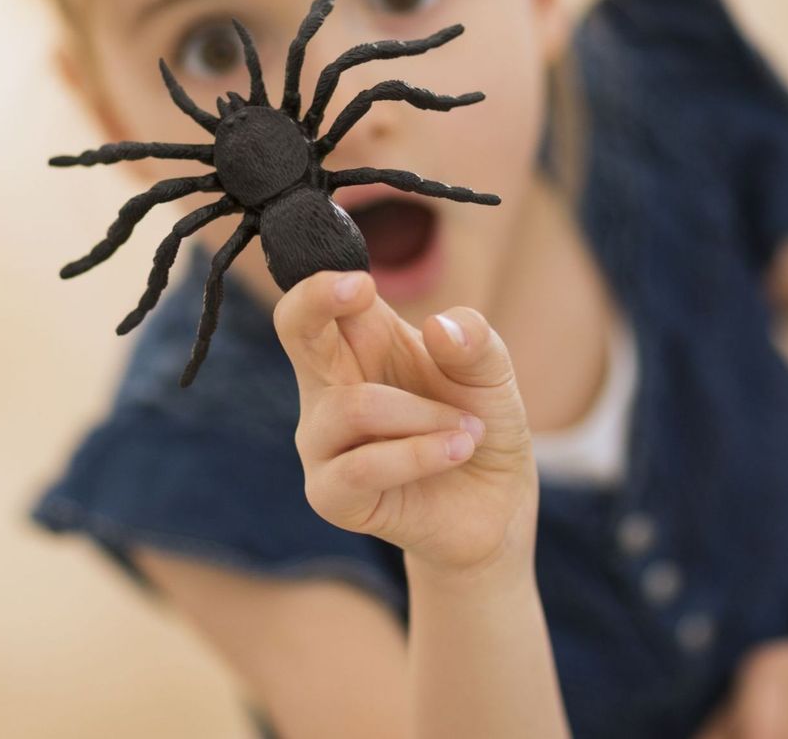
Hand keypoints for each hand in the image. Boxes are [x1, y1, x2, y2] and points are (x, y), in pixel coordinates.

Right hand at [275, 268, 536, 576]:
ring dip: (424, 416)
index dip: (326, 282)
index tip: (361, 283)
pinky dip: (419, 455)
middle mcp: (331, 384)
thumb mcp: (491, 375)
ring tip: (469, 430)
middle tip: (359, 289)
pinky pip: (362, 467)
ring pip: (352, 408)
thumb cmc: (479, 426)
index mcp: (362, 342)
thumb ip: (475, 342)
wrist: (493, 506)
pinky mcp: (332, 495)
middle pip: (294, 328)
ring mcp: (324, 441)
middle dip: (314, 301)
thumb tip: (440, 327)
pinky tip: (457, 451)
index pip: (322, 298)